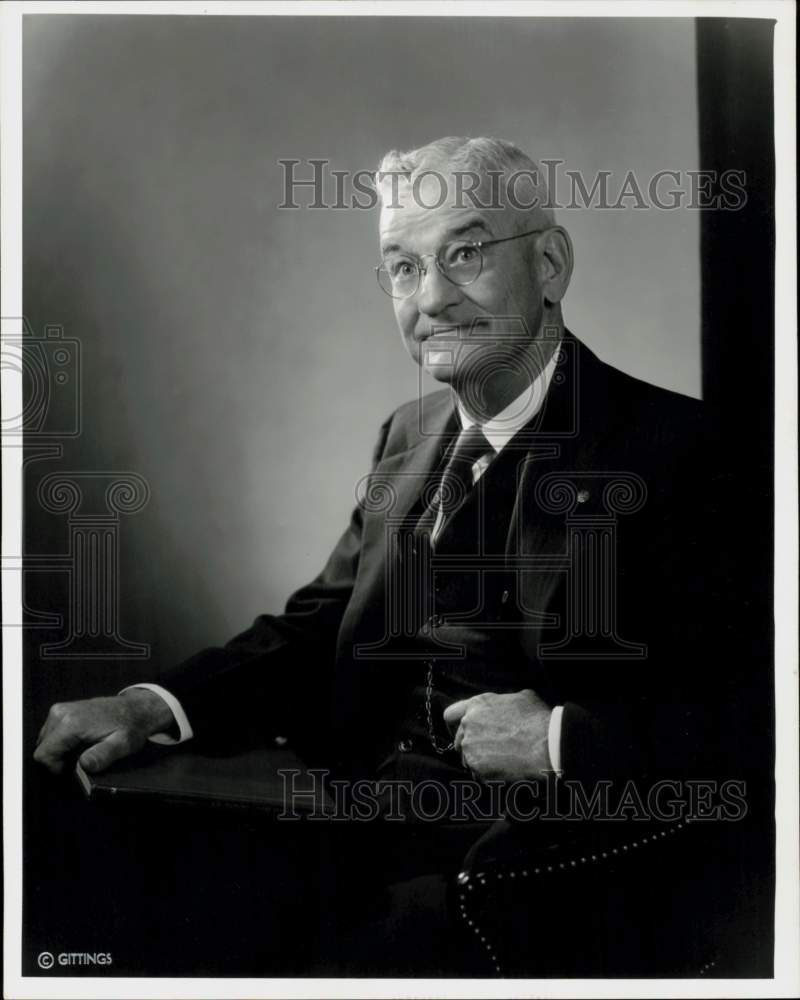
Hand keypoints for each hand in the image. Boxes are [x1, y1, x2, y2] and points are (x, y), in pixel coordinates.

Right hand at [33, 689, 174, 774]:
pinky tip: (79, 742)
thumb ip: (102, 756)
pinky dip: (61, 742)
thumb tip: (83, 765)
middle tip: (80, 759)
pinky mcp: (62, 710)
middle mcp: (61, 713)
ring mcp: (60, 710)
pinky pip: (51, 733)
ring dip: (59, 751)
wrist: (135, 709)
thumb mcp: (122, 745)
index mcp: (71, 723)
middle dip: (57, 759)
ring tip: (82, 750)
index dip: (55, 768)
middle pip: (42, 748)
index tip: (73, 768)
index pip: (43, 754)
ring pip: (45, 741)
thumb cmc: (130, 727)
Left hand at [443, 689, 551, 781]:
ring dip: (480, 762)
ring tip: (502, 762)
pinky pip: (478, 775)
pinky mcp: (477, 768)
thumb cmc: (537, 720)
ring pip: (468, 759)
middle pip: (459, 740)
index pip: (450, 715)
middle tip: (489, 752)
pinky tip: (505, 771)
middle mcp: (468, 724)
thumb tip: (506, 706)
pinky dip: (488, 776)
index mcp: (477, 705)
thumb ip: (504, 702)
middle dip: (471, 747)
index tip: (460, 734)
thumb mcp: (522, 698)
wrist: (547, 745)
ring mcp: (471, 747)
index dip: (455, 726)